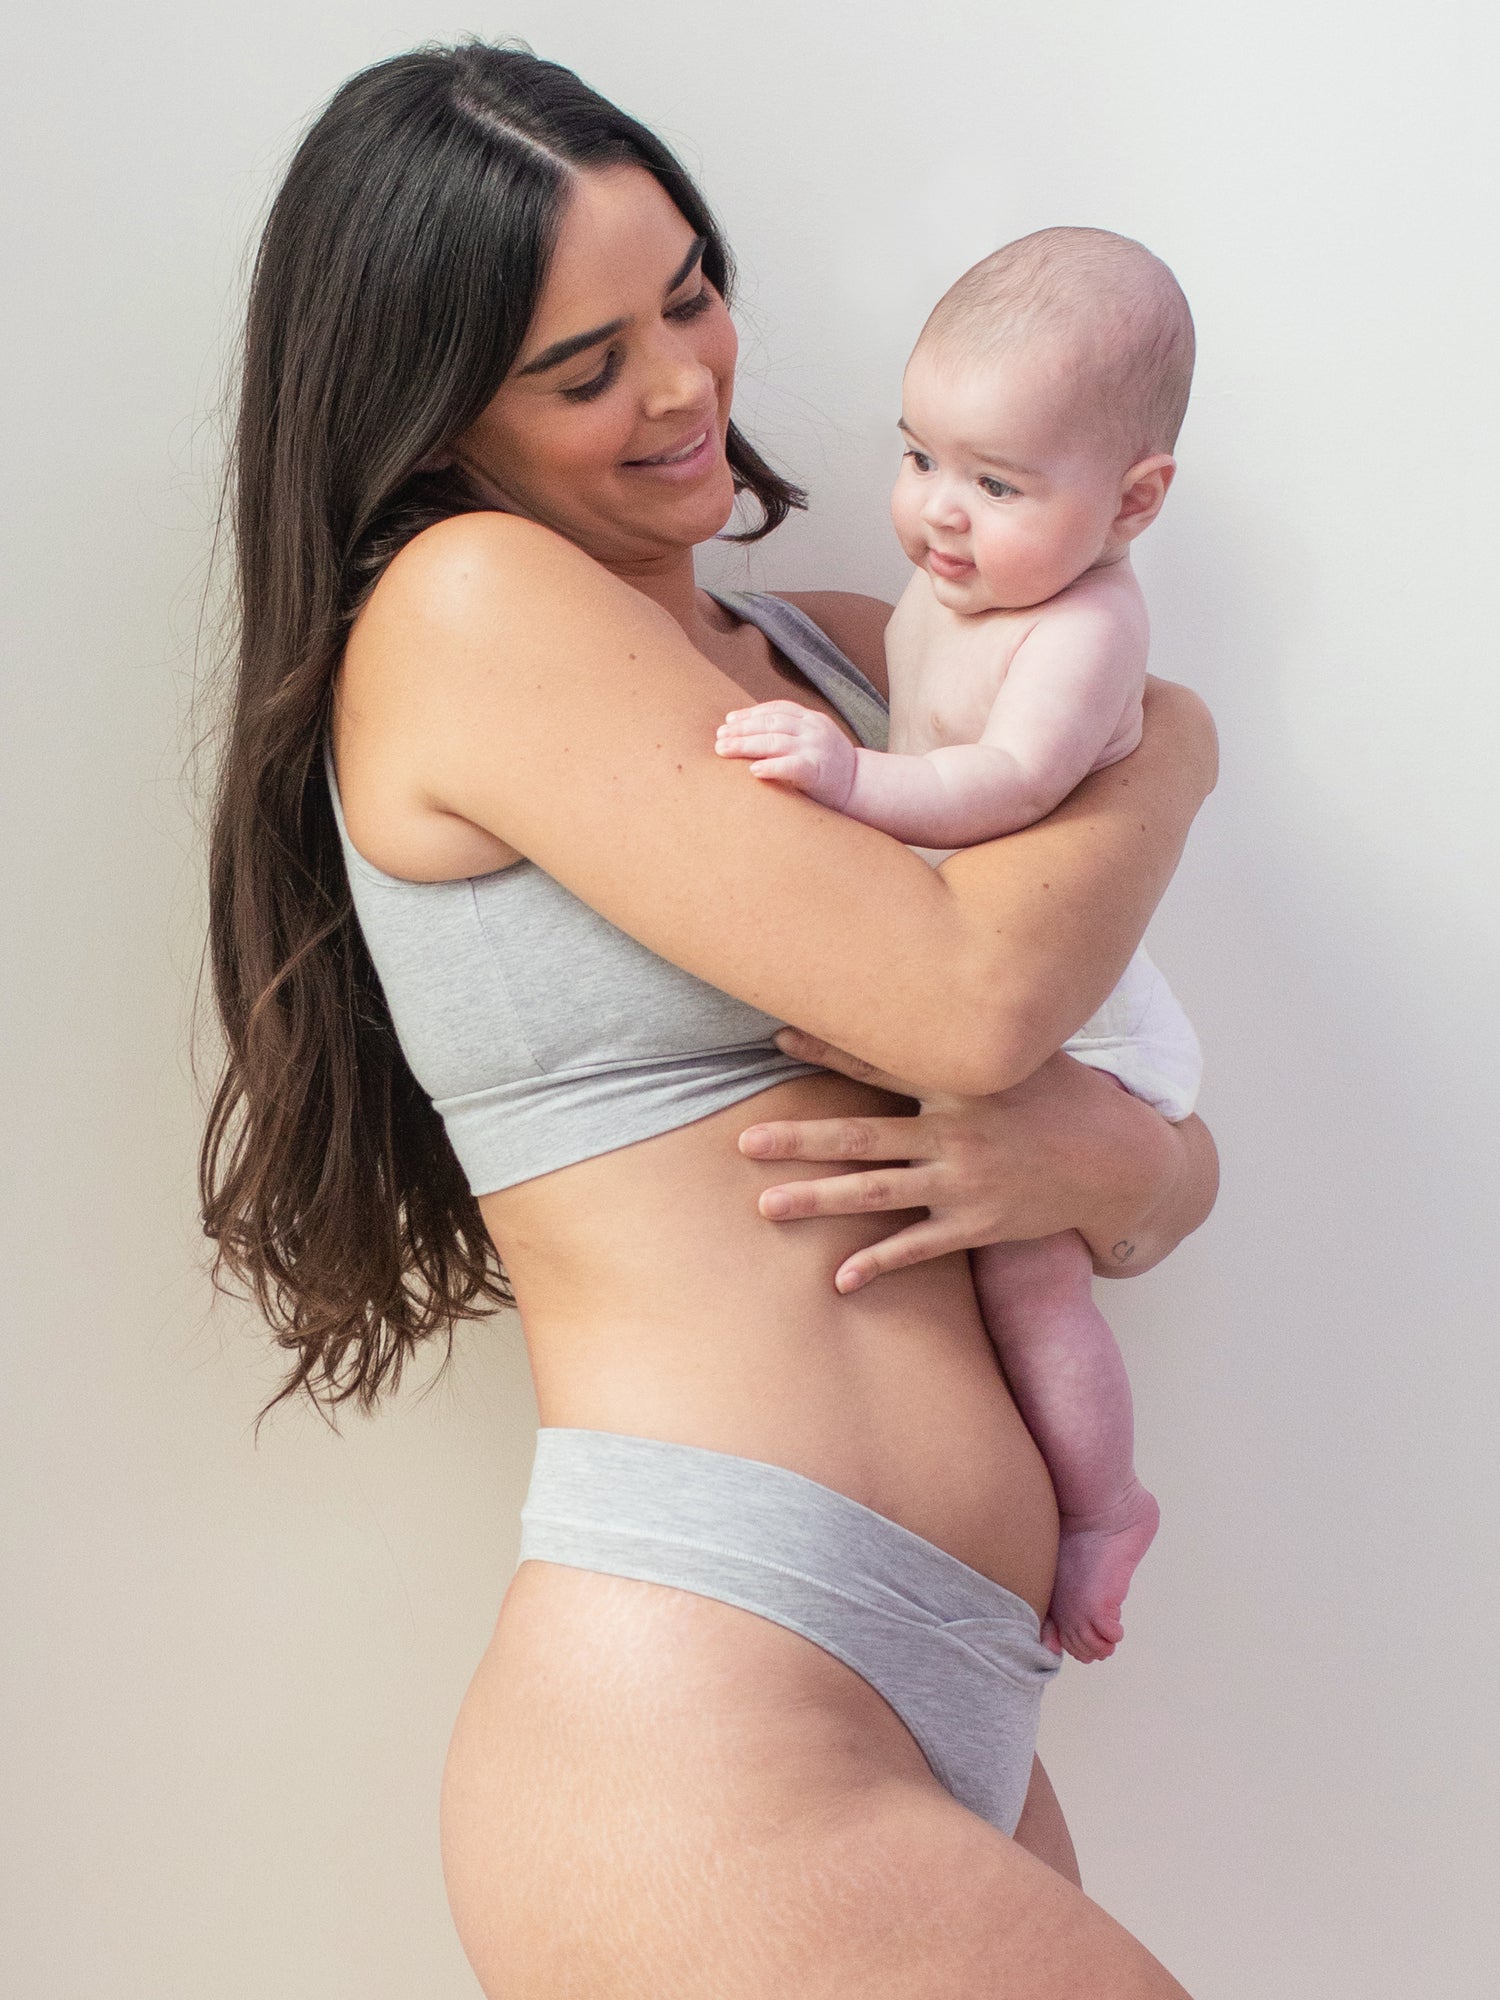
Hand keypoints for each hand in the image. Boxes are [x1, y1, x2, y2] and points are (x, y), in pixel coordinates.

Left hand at [714, 700, 858, 808]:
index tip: (729, 721)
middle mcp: (813, 729)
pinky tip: (752, 771)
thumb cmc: (830, 770)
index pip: (777, 709)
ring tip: (723, 750)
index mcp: (812, 720)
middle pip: (771, 723)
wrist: (862, 788)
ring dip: (745, 745)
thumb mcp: (814, 743)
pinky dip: (771, 767)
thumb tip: (752, 736)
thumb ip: (791, 736)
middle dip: (742, 729)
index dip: (751, 713)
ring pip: (775, 741)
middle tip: (719, 737)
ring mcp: (816, 748)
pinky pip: (790, 766)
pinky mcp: (818, 771)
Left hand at [737, 1031, 1211, 1292]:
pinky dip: (879, 1264)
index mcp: (960, 1079)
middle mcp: (956, 1130)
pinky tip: (838, 1281)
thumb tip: (929, 974)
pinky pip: (918, 1247)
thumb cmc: (1065, 1095)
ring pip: (876, 1193)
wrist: (1120, 1161)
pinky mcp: (978, 1223)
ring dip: (816, 1200)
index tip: (776, 1037)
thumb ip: (969, 1029)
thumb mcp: (1022, 1049)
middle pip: (860, 1135)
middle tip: (742, 1141)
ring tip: (764, 1206)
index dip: (825, 1048)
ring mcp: (965, 1181)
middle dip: (797, 1139)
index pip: (879, 1060)